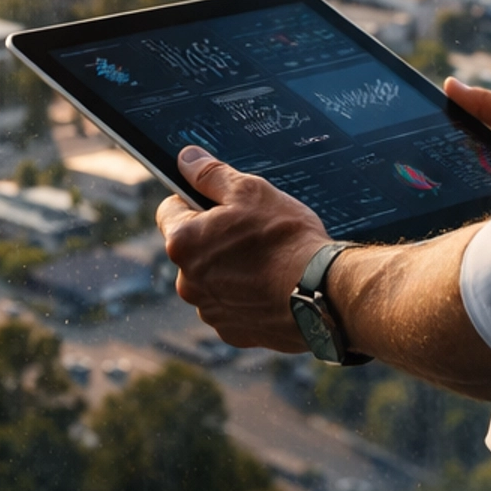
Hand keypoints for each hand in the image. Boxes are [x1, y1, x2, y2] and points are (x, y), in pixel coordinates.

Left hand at [156, 148, 330, 354]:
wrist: (320, 294)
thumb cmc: (285, 238)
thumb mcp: (249, 191)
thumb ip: (211, 174)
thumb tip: (186, 159)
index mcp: (183, 242)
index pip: (169, 210)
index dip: (194, 201)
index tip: (221, 204)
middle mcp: (186, 281)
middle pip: (193, 249)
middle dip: (216, 239)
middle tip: (253, 231)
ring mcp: (209, 310)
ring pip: (213, 279)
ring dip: (231, 270)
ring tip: (268, 261)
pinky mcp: (232, 332)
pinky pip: (233, 306)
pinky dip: (247, 297)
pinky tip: (273, 287)